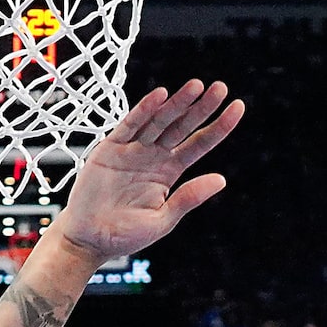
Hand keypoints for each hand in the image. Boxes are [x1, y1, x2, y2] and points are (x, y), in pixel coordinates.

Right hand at [47, 81, 245, 261]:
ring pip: (159, 120)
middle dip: (201, 107)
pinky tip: (160, 96)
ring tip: (196, 87)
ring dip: (177, 103)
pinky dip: (144, 110)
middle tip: (220, 87)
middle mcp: (154, 156)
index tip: (237, 107)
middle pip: (182, 126)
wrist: (89, 239)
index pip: (199, 144)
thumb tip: (221, 179)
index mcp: (169, 172)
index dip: (218, 127)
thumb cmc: (124, 234)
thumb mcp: (163, 219)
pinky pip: (130, 125)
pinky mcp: (110, 148)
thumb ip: (188, 198)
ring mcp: (133, 150)